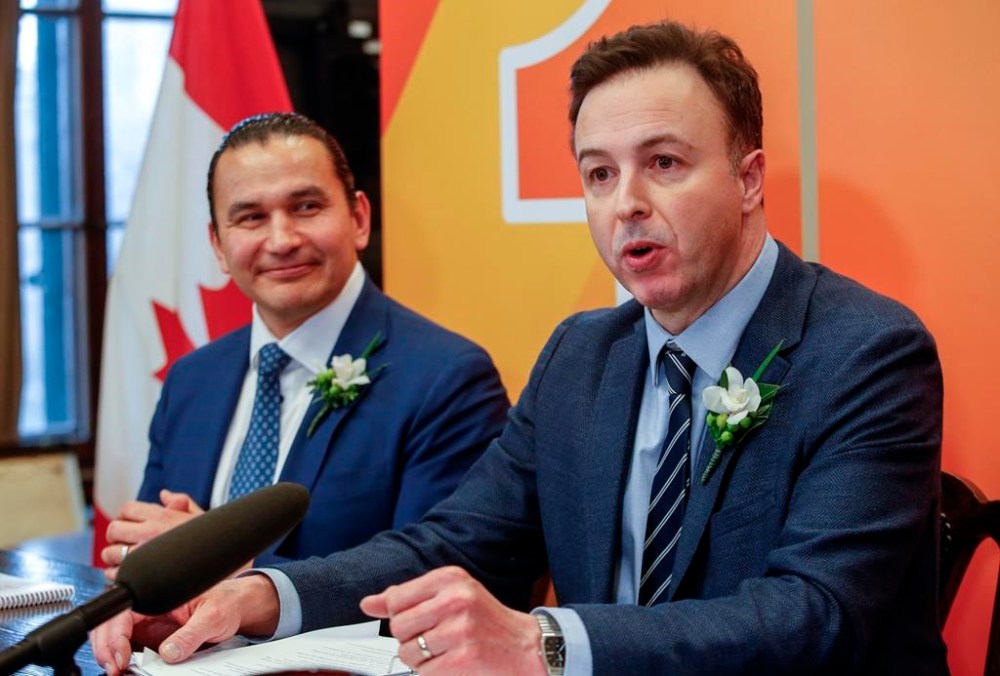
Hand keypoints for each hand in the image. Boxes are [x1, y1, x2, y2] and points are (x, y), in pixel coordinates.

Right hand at [89, 574, 280, 675]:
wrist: (236, 608)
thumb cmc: (226, 602)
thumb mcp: (213, 616)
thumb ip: (191, 634)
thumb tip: (169, 653)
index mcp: (158, 594)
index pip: (122, 612)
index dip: (114, 635)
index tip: (120, 656)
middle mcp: (148, 608)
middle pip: (111, 624)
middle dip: (106, 647)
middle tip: (114, 668)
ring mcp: (148, 624)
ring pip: (115, 637)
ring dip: (110, 654)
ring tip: (117, 670)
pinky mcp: (152, 638)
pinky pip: (129, 648)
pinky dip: (122, 659)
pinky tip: (126, 669)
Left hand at [100, 490, 204, 579]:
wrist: (221, 556)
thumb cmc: (212, 538)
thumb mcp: (199, 515)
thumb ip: (181, 502)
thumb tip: (165, 495)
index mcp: (162, 514)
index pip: (127, 509)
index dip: (124, 517)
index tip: (128, 525)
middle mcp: (150, 530)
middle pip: (113, 529)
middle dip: (114, 538)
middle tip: (122, 544)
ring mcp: (145, 551)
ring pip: (111, 553)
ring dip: (113, 559)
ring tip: (123, 562)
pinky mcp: (144, 572)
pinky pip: (118, 573)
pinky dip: (118, 576)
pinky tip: (127, 576)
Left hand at [360, 566, 545, 674]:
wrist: (526, 647)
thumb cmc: (485, 620)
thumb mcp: (451, 595)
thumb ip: (408, 597)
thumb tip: (368, 603)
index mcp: (450, 578)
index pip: (397, 598)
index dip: (400, 615)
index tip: (416, 620)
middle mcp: (455, 600)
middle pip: (398, 626)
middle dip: (410, 638)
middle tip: (435, 638)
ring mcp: (459, 630)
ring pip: (408, 652)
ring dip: (421, 659)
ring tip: (445, 651)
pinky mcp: (463, 659)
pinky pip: (424, 672)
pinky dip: (434, 673)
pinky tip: (453, 663)